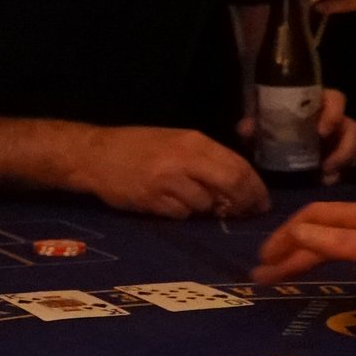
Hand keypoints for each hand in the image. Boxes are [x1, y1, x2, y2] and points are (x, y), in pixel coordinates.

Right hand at [69, 126, 269, 219]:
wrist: (95, 154)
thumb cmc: (137, 146)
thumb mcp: (175, 141)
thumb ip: (205, 158)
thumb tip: (237, 183)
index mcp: (193, 141)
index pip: (238, 166)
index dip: (255, 187)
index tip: (261, 201)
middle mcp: (183, 159)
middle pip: (230, 184)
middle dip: (243, 202)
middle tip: (245, 212)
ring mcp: (167, 180)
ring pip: (205, 204)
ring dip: (206, 209)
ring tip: (192, 201)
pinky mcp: (152, 200)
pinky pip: (181, 214)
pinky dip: (181, 213)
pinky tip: (168, 203)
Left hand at [239, 87, 355, 182]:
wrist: (266, 150)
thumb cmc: (267, 128)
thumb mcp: (258, 126)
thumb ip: (252, 126)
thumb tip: (245, 128)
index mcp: (317, 104)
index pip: (337, 99)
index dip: (334, 113)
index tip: (321, 132)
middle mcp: (334, 120)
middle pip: (355, 128)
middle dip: (345, 147)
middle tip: (326, 164)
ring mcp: (340, 140)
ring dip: (345, 162)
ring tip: (326, 176)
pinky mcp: (340, 158)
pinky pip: (351, 166)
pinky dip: (339, 174)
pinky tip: (324, 181)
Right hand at [254, 200, 355, 288]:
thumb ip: (345, 243)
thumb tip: (296, 232)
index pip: (312, 222)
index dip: (284, 241)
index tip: (261, 268)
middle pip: (322, 225)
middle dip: (290, 245)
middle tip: (266, 272)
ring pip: (339, 234)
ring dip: (311, 250)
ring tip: (292, 270)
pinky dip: (338, 257)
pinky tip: (343, 274)